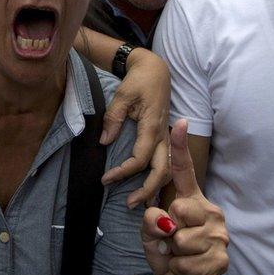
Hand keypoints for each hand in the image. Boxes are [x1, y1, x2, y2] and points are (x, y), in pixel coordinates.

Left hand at [101, 48, 170, 207]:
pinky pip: (165, 163)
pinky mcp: (164, 138)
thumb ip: (113, 119)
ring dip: (155, 187)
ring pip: (167, 170)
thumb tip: (105, 143)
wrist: (155, 70)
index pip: (140, 159)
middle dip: (147, 190)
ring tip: (140, 202)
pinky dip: (158, 178)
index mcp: (152, 127)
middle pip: (161, 171)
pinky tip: (148, 188)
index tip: (105, 179)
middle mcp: (163, 136)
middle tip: (128, 204)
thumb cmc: (139, 81)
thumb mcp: (122, 95)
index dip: (123, 172)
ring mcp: (166, 137)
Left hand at [141, 121, 227, 274]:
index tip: (179, 122)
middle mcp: (209, 212)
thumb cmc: (166, 251)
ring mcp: (219, 235)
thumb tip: (165, 221)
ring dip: (172, 253)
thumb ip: (150, 220)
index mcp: (192, 200)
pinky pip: (186, 261)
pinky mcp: (220, 259)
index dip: (180, 146)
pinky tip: (185, 268)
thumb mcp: (150, 233)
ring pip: (182, 238)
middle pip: (180, 208)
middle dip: (168, 228)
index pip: (185, 171)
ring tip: (179, 255)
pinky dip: (178, 268)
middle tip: (171, 239)